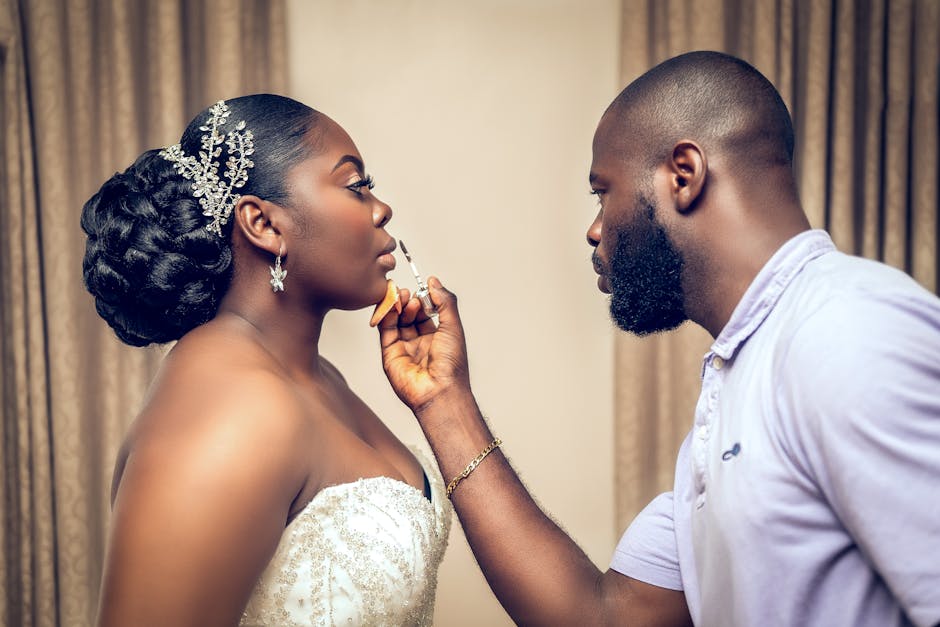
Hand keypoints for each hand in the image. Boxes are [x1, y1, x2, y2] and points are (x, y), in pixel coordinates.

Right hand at [377, 277, 470, 412]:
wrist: (439, 390)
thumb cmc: (451, 364)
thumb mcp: (453, 326)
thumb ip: (445, 301)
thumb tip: (434, 281)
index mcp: (437, 337)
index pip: (425, 312)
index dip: (422, 299)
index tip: (421, 288)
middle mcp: (419, 342)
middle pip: (408, 314)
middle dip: (407, 300)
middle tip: (408, 293)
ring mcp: (403, 347)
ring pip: (395, 320)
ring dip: (397, 305)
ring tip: (401, 296)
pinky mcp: (389, 353)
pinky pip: (385, 329)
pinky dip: (386, 315)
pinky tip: (393, 305)